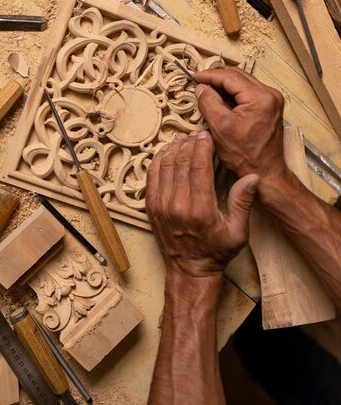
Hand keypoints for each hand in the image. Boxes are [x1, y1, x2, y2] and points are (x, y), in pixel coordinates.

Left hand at [146, 130, 258, 275]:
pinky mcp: (151, 206)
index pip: (198, 166)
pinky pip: (152, 175)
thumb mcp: (238, 232)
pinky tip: (168, 152)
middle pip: (181, 161)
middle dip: (189, 143)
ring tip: (184, 140)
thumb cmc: (216, 251)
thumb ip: (243, 202)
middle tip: (196, 134)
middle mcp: (177, 205)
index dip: (202, 146)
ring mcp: (161, 205)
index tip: (206, 135)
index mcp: (200, 209)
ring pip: (165, 165)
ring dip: (174, 148)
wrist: (190, 270)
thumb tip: (252, 177)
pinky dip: (159, 160)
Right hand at [195, 68, 285, 185]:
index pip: (230, 77)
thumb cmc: (245, 155)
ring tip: (207, 91)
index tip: (194, 76)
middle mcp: (270, 94)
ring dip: (224, 85)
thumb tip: (200, 88)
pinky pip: (248, 92)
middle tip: (198, 83)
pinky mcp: (270, 107)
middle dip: (217, 78)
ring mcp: (272, 100)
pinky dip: (233, 94)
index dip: (209, 75)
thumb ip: (209, 103)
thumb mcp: (220, 127)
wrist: (265, 172)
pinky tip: (220, 100)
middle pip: (238, 76)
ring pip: (243, 83)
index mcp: (260, 98)